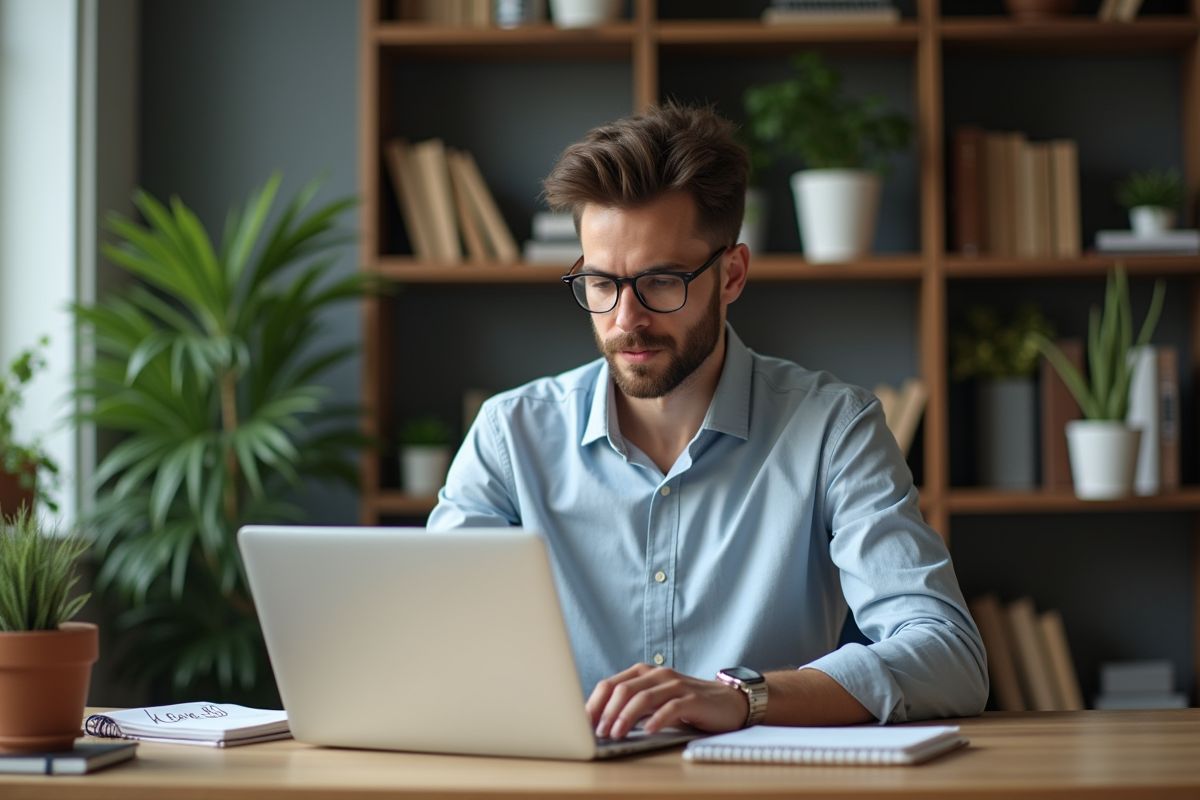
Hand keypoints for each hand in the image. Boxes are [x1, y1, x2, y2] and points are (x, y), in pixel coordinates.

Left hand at [586, 663, 748, 738]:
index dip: (593, 704)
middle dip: (606, 712)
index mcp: (643, 673)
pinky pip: (670, 707)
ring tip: (615, 734)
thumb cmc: (686, 704)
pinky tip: (647, 732)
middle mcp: (658, 674)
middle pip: (623, 689)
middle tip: (597, 733)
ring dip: (625, 717)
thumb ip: (632, 707)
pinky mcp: (693, 698)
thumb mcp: (655, 703)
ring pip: (643, 697)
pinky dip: (655, 720)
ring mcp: (676, 684)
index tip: (582, 723)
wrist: (727, 702)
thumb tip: (600, 724)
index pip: (610, 684)